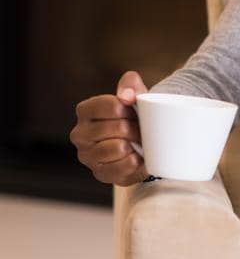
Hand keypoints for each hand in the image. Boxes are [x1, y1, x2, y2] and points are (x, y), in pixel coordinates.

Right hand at [70, 70, 148, 185]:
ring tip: (138, 143)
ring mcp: (87, 156)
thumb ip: (131, 84)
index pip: (111, 105)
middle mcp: (79, 134)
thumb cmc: (133, 117)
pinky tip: (136, 157)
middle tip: (141, 130)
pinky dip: (134, 162)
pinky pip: (122, 167)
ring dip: (135, 145)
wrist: (139, 145)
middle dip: (136, 128)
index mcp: (84, 110)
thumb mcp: (134, 95)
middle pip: (118, 127)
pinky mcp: (99, 173)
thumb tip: (126, 96)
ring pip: (119, 147)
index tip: (135, 112)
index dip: (129, 109)